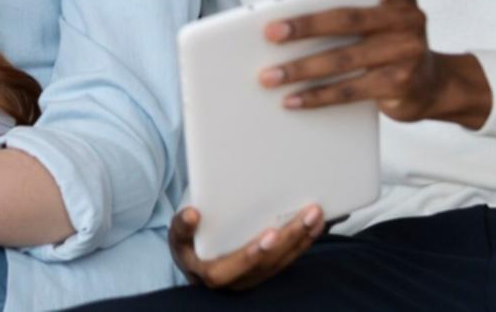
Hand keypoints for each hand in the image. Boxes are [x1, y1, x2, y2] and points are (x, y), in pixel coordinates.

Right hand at [170, 204, 324, 290]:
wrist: (197, 264)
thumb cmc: (188, 248)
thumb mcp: (178, 238)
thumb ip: (181, 227)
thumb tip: (193, 214)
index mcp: (213, 273)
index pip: (235, 268)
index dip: (253, 254)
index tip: (269, 235)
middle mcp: (238, 280)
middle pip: (268, 263)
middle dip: (290, 238)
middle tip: (309, 214)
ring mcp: (255, 277)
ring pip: (282, 262)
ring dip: (302, 239)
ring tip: (316, 216)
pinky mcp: (267, 271)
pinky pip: (288, 259)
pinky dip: (303, 242)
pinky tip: (315, 226)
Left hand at [260, 0, 491, 127]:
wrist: (431, 85)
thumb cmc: (392, 39)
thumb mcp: (386, 8)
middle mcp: (410, 20)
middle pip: (350, 19)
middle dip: (305, 26)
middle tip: (270, 33)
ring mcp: (407, 53)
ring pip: (344, 59)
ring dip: (301, 69)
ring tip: (269, 75)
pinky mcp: (400, 85)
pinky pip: (350, 90)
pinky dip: (317, 96)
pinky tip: (291, 99)